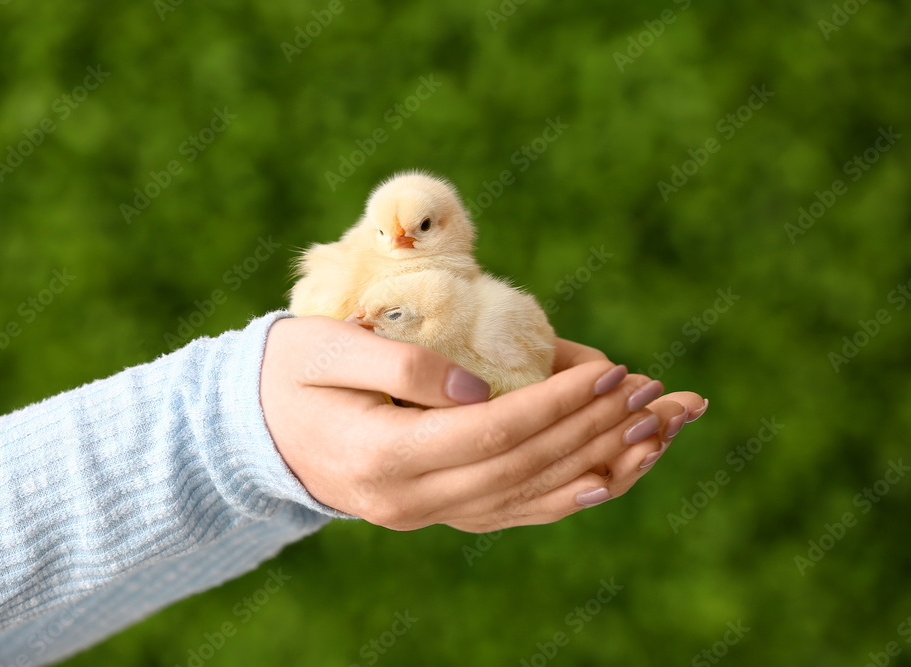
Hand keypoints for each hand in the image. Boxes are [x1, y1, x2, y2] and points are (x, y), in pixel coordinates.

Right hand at [260, 317, 705, 532]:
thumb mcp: (327, 348)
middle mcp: (408, 500)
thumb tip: (482, 388)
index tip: (611, 368)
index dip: (556, 402)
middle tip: (653, 392)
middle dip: (593, 428)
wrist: (254, 429)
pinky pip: (510, 512)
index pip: (490, 432)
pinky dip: (564, 496)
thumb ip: (401, 366)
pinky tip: (607, 477)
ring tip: (656, 432)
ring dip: (596, 463)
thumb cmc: (288, 372)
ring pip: (527, 498)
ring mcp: (423, 514)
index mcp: (381, 455)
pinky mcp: (435, 510)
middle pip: (522, 468)